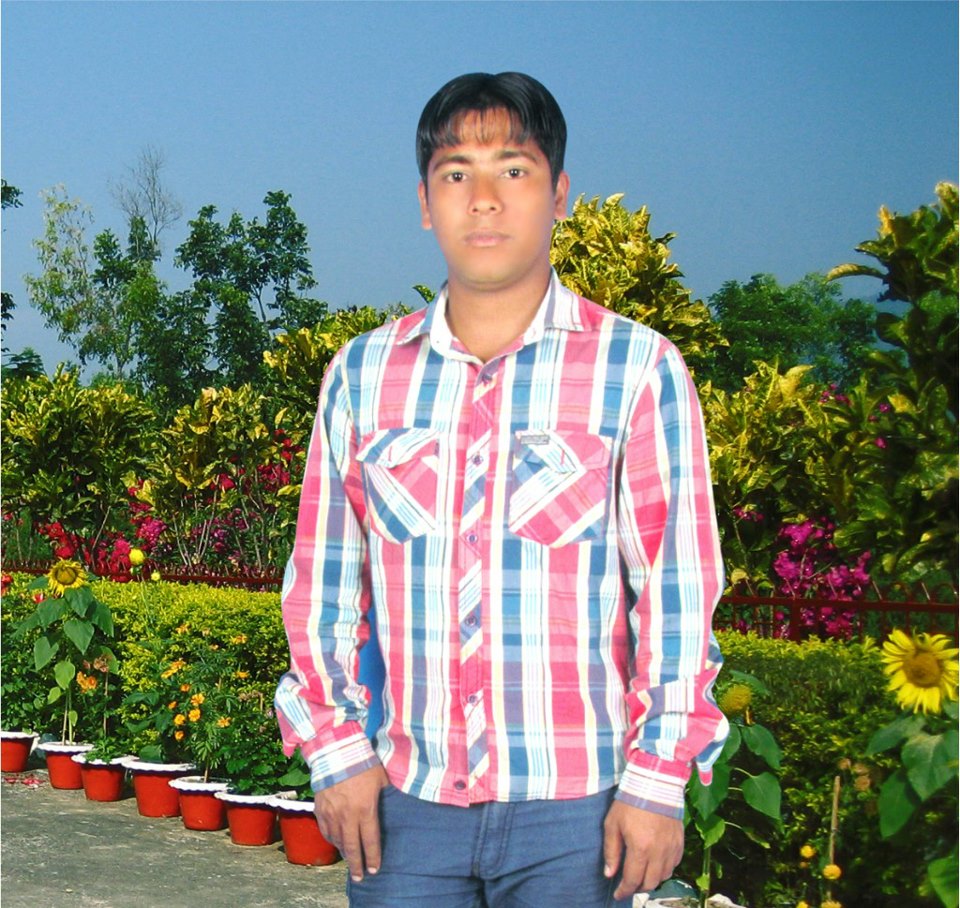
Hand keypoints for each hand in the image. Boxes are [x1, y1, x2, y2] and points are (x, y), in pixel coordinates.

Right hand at [314, 764, 388, 881]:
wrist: (335, 749)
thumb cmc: (362, 762)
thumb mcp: (381, 778)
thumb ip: (386, 795)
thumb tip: (393, 805)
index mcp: (365, 809)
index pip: (370, 840)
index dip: (373, 857)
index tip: (375, 869)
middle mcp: (347, 815)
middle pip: (352, 847)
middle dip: (357, 864)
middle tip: (360, 877)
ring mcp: (331, 813)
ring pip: (337, 840)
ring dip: (344, 852)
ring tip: (350, 859)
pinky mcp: (320, 808)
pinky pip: (325, 830)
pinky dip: (331, 839)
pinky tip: (336, 841)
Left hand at [602, 800, 683, 900]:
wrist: (655, 782)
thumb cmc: (630, 801)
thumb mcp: (613, 823)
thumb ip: (611, 850)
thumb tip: (609, 873)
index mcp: (640, 848)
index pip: (633, 880)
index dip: (624, 890)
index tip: (618, 894)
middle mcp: (659, 852)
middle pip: (650, 883)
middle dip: (638, 888)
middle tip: (629, 885)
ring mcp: (672, 847)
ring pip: (664, 876)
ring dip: (652, 880)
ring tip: (642, 874)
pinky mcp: (680, 841)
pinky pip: (674, 864)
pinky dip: (665, 869)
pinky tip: (656, 863)